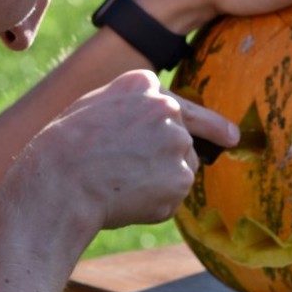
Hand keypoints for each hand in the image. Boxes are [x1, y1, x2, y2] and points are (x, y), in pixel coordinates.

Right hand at [8, 70, 236, 231]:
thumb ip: (128, 110)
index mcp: (142, 84)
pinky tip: (126, 201)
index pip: (178, 105)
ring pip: (180, 169)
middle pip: (184, 138)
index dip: (204, 123)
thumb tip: (157, 127)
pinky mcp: (180, 178)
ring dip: (159, 182)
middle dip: (172, 158)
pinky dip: (155, 207)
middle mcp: (167, 108)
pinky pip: (173, 198)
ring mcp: (177, 143)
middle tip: (198, 154)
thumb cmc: (63, 149)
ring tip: (118, 185)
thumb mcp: (92, 110)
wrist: (60, 181)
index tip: (231, 135)